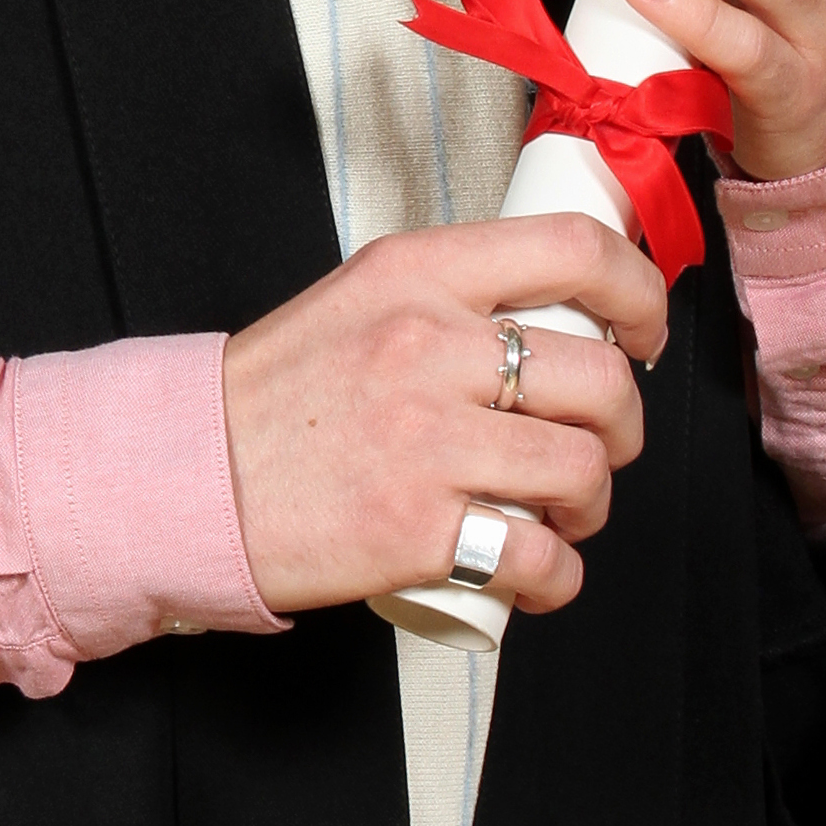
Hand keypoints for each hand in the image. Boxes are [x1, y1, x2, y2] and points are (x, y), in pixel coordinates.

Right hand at [221, 214, 671, 621]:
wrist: (184, 479)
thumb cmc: (271, 398)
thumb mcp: (357, 301)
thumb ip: (448, 297)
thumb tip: (553, 318)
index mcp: (417, 274)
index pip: (575, 248)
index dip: (639, 292)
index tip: (641, 331)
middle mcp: (428, 346)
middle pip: (601, 377)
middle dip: (623, 425)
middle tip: (597, 445)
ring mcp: (426, 441)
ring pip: (581, 469)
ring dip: (591, 503)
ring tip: (560, 512)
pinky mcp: (416, 530)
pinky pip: (537, 556)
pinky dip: (557, 576)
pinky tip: (538, 573)